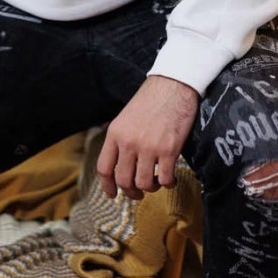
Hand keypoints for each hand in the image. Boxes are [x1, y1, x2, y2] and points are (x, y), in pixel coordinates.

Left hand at [96, 75, 198, 200]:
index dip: (107, 186)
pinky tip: (172, 178)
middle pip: (123, 180)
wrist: (173, 84)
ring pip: (144, 183)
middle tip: (139, 192)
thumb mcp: (126, 118)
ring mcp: (148, 147)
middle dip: (132, 192)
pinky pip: (166, 179)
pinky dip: (169, 183)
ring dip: (151, 187)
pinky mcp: (169, 149)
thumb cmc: (151, 100)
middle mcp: (129, 142)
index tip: (113, 194)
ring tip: (157, 181)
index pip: (104, 168)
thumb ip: (121, 140)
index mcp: (115, 133)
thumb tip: (121, 166)